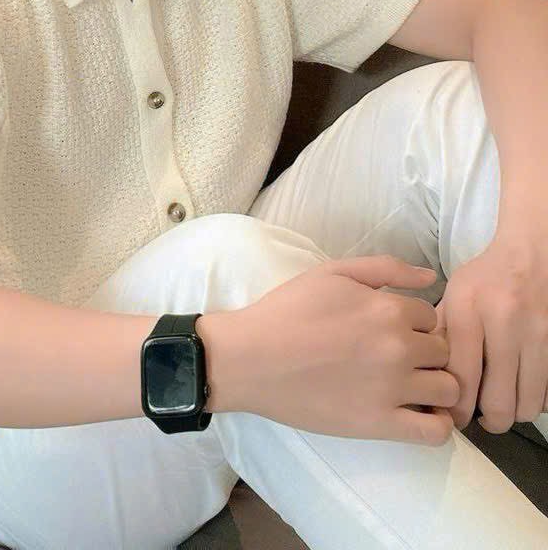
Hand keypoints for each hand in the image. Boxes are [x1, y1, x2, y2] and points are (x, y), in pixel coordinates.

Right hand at [220, 254, 457, 444]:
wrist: (251, 358)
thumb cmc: (288, 311)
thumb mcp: (332, 273)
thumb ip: (385, 268)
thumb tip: (431, 278)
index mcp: (388, 308)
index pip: (431, 317)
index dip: (413, 323)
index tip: (391, 331)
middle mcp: (399, 347)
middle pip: (444, 351)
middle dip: (426, 353)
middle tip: (398, 358)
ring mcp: (393, 388)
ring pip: (449, 390)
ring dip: (436, 386)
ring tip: (411, 387)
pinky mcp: (381, 424)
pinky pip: (436, 432)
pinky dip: (439, 425)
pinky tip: (419, 415)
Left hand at [434, 230, 547, 431]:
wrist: (530, 256)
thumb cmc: (486, 279)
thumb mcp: (454, 296)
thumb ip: (441, 334)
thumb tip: (428, 378)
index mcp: (470, 312)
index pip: (462, 379)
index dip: (457, 409)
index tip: (454, 418)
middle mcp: (506, 325)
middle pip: (500, 403)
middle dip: (488, 421)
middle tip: (481, 418)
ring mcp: (538, 336)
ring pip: (529, 405)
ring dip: (514, 413)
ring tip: (502, 404)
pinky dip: (535, 400)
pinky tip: (521, 389)